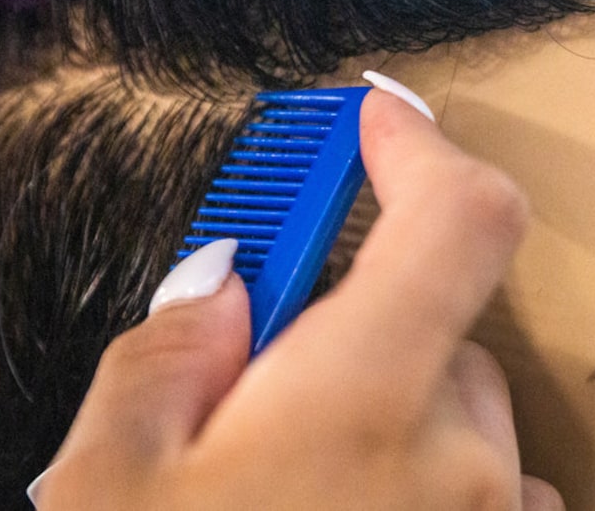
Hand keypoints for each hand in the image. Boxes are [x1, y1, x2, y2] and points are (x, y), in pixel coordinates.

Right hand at [31, 88, 563, 510]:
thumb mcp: (109, 488)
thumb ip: (170, 352)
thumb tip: (228, 289)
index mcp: (368, 406)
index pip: (460, 220)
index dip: (422, 147)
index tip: (380, 121)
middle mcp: (466, 468)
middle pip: (444, 333)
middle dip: (365, 337)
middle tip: (267, 394)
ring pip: (465, 425)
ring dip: (400, 428)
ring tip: (299, 500)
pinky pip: (486, 502)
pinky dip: (432, 495)